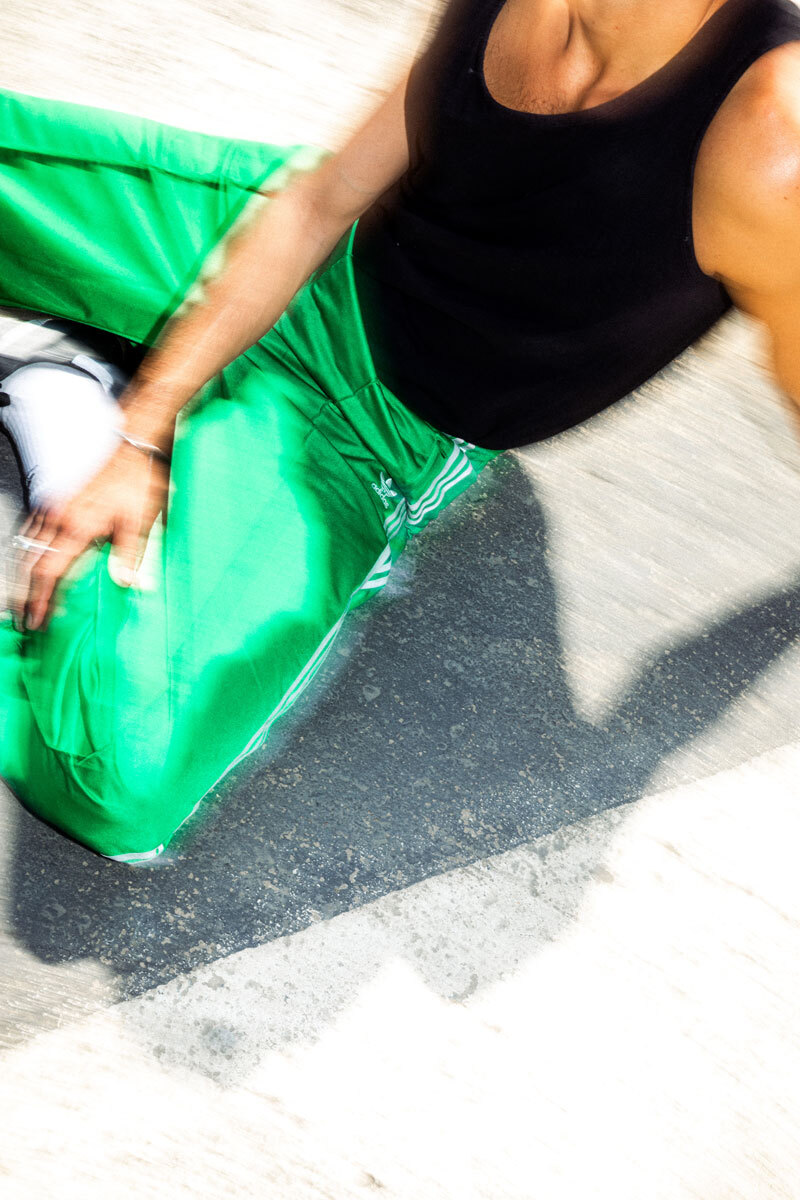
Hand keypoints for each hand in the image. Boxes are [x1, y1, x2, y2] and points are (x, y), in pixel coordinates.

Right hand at [12, 441, 168, 631]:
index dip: (41, 598)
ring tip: (25, 602)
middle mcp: (59, 517)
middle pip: (31, 564)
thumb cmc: (137, 482)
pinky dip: (26, 554)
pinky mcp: (55, 503)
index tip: (38, 619)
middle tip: (26, 620)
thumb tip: (126, 583)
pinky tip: (28, 567)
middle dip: (26, 596)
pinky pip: (31, 532)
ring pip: (27, 549)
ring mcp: (53, 508)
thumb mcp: (140, 521)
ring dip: (24, 578)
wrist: (132, 451)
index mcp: (78, 525)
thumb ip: (129, 554)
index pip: (50, 571)